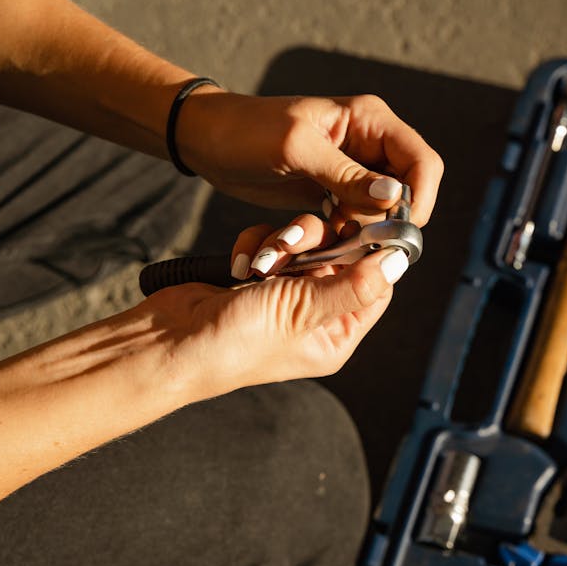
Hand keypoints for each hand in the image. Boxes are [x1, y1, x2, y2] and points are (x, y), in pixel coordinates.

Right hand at [136, 225, 407, 397]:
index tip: (365, 222)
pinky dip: (257, 244)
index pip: (375, 287)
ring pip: (306, 242)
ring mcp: (285, 293)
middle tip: (294, 243)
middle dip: (316, 242)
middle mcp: (316, 316)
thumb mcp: (302, 312)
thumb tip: (397, 262)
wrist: (168, 341)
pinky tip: (242, 264)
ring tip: (261, 262)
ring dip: (282, 242)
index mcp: (336, 336)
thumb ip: (352, 285)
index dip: (372, 254)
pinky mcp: (258, 274)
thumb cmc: (234, 343)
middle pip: (342, 256)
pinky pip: (273, 241)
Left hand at [175, 90, 442, 226]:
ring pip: (383, 210)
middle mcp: (370, 143)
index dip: (418, 200)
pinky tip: (323, 238)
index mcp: (370, 120)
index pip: (422, 162)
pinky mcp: (335, 190)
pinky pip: (357, 218)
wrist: (206, 140)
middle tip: (358, 241)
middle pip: (409, 190)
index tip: (395, 232)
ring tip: (333, 239)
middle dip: (389, 220)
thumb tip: (394, 198)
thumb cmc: (246, 132)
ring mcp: (354, 169)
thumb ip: (347, 175)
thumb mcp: (295, 150)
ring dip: (365, 231)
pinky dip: (346, 233)